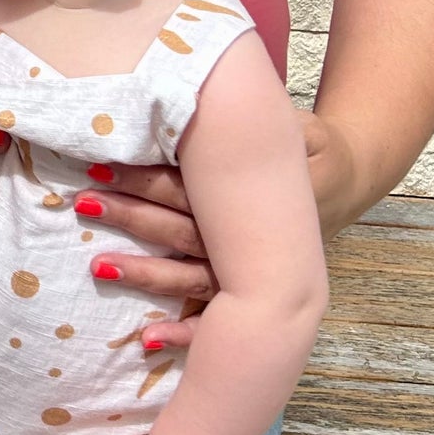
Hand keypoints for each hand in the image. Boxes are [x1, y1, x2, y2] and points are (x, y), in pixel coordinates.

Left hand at [83, 110, 346, 351]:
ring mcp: (254, 272)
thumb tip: (223, 92)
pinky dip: (186, 333)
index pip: (196, 185)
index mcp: (259, 194)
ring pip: (194, 275)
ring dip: (147, 275)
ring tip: (99, 267)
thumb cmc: (312, 146)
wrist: (348, 183)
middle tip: (85, 203)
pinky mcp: (255, 295)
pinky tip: (148, 342)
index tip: (102, 163)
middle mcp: (253, 237)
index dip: (149, 176)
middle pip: (186, 229)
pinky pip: (219, 321)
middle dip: (135, 217)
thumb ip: (265, 121)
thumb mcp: (302, 127)